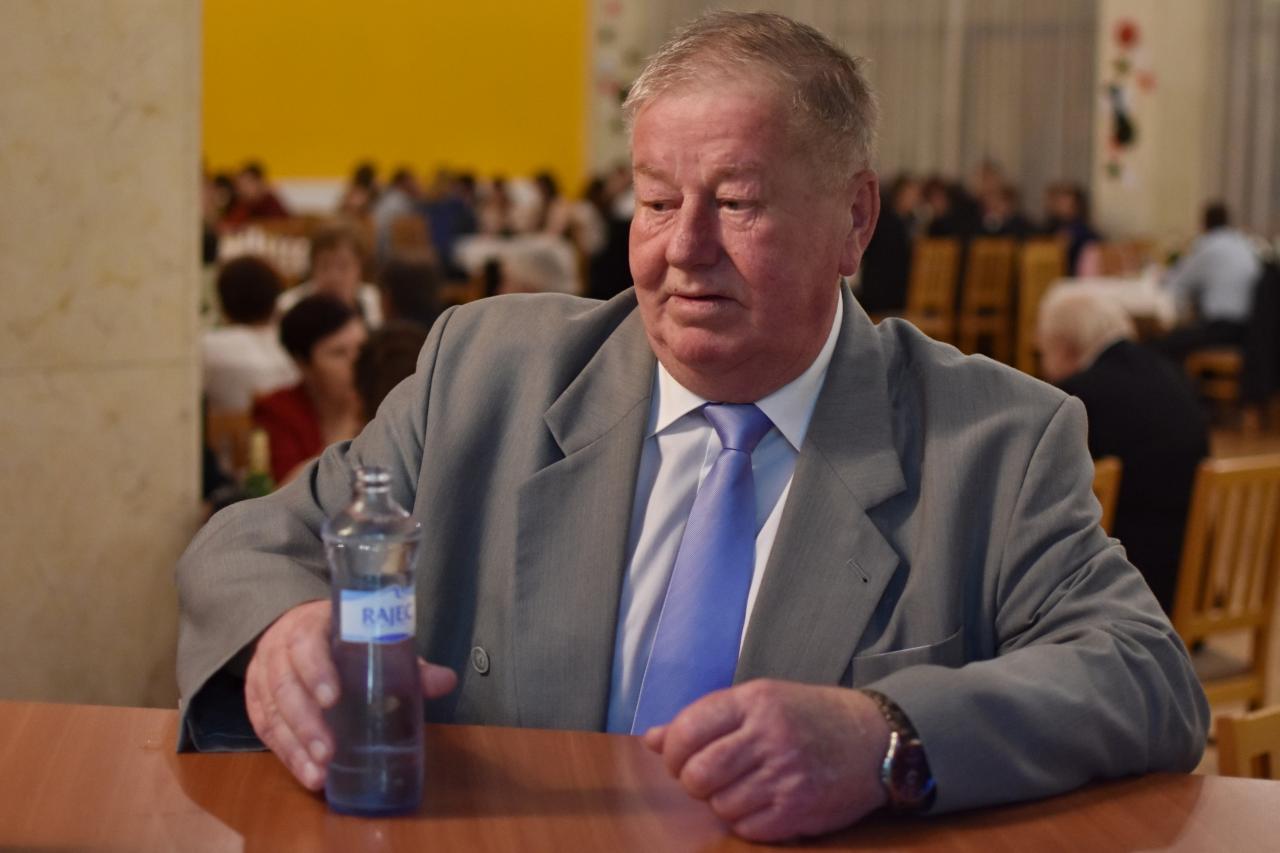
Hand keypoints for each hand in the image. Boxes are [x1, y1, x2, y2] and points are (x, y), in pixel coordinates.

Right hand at [244, 599, 457, 790]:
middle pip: (285, 686)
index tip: (334, 698)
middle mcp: (278, 649)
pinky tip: (306, 773)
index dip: (317, 671)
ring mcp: (261, 675)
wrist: (296, 628)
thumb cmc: (342, 637)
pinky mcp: (255, 700)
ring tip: (318, 774)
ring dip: (295, 747)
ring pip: (271, 712)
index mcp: (310, 626)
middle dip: (307, 723)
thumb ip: (406, 662)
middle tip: (328, 752)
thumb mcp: (370, 640)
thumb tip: (446, 681)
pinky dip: (285, 754)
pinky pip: (264, 729)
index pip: (306, 644)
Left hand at [642, 679, 889, 841]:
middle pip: (697, 773)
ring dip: (721, 802)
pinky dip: (745, 821)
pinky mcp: (799, 809)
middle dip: (692, 781)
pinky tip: (761, 804)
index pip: (688, 729)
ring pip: (719, 804)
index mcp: (755, 700)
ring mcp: (786, 775)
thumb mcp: (760, 700)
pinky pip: (747, 827)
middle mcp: (770, 735)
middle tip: (706, 778)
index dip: (672, 751)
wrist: (875, 740)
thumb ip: (706, 719)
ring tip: (741, 788)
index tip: (679, 757)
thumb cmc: (810, 717)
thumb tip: (651, 740)